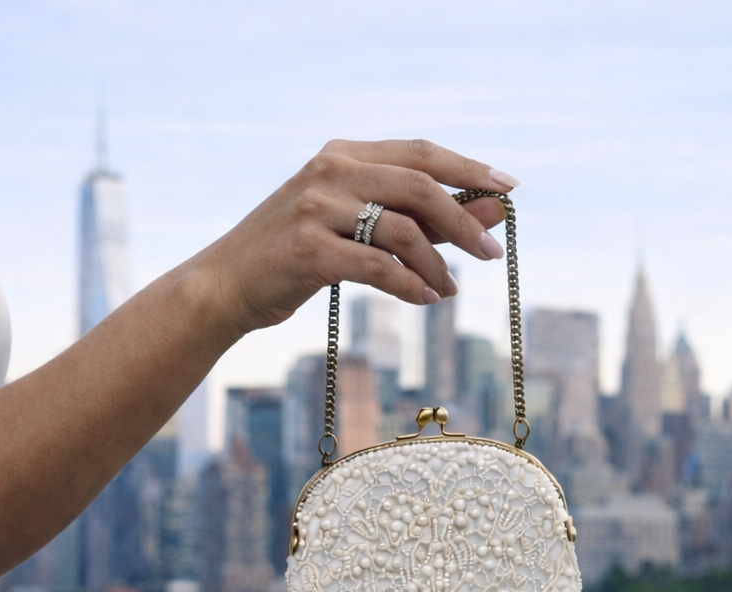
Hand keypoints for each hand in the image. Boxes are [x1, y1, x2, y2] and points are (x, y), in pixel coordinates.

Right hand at [203, 137, 518, 333]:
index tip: (508, 188)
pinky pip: (376, 266)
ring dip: (437, 262)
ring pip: (401, 228)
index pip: (420, 152)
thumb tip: (486, 215)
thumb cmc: (290, 259)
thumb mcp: (352, 229)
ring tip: (450, 290)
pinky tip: (425, 299)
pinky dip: (409, 284)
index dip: (469, 168)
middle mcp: (331, 170)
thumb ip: (414, 219)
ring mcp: (316, 207)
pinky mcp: (307, 250)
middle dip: (464, 219)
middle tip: (492, 252)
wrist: (223, 287)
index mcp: (343, 153)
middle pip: (419, 185)